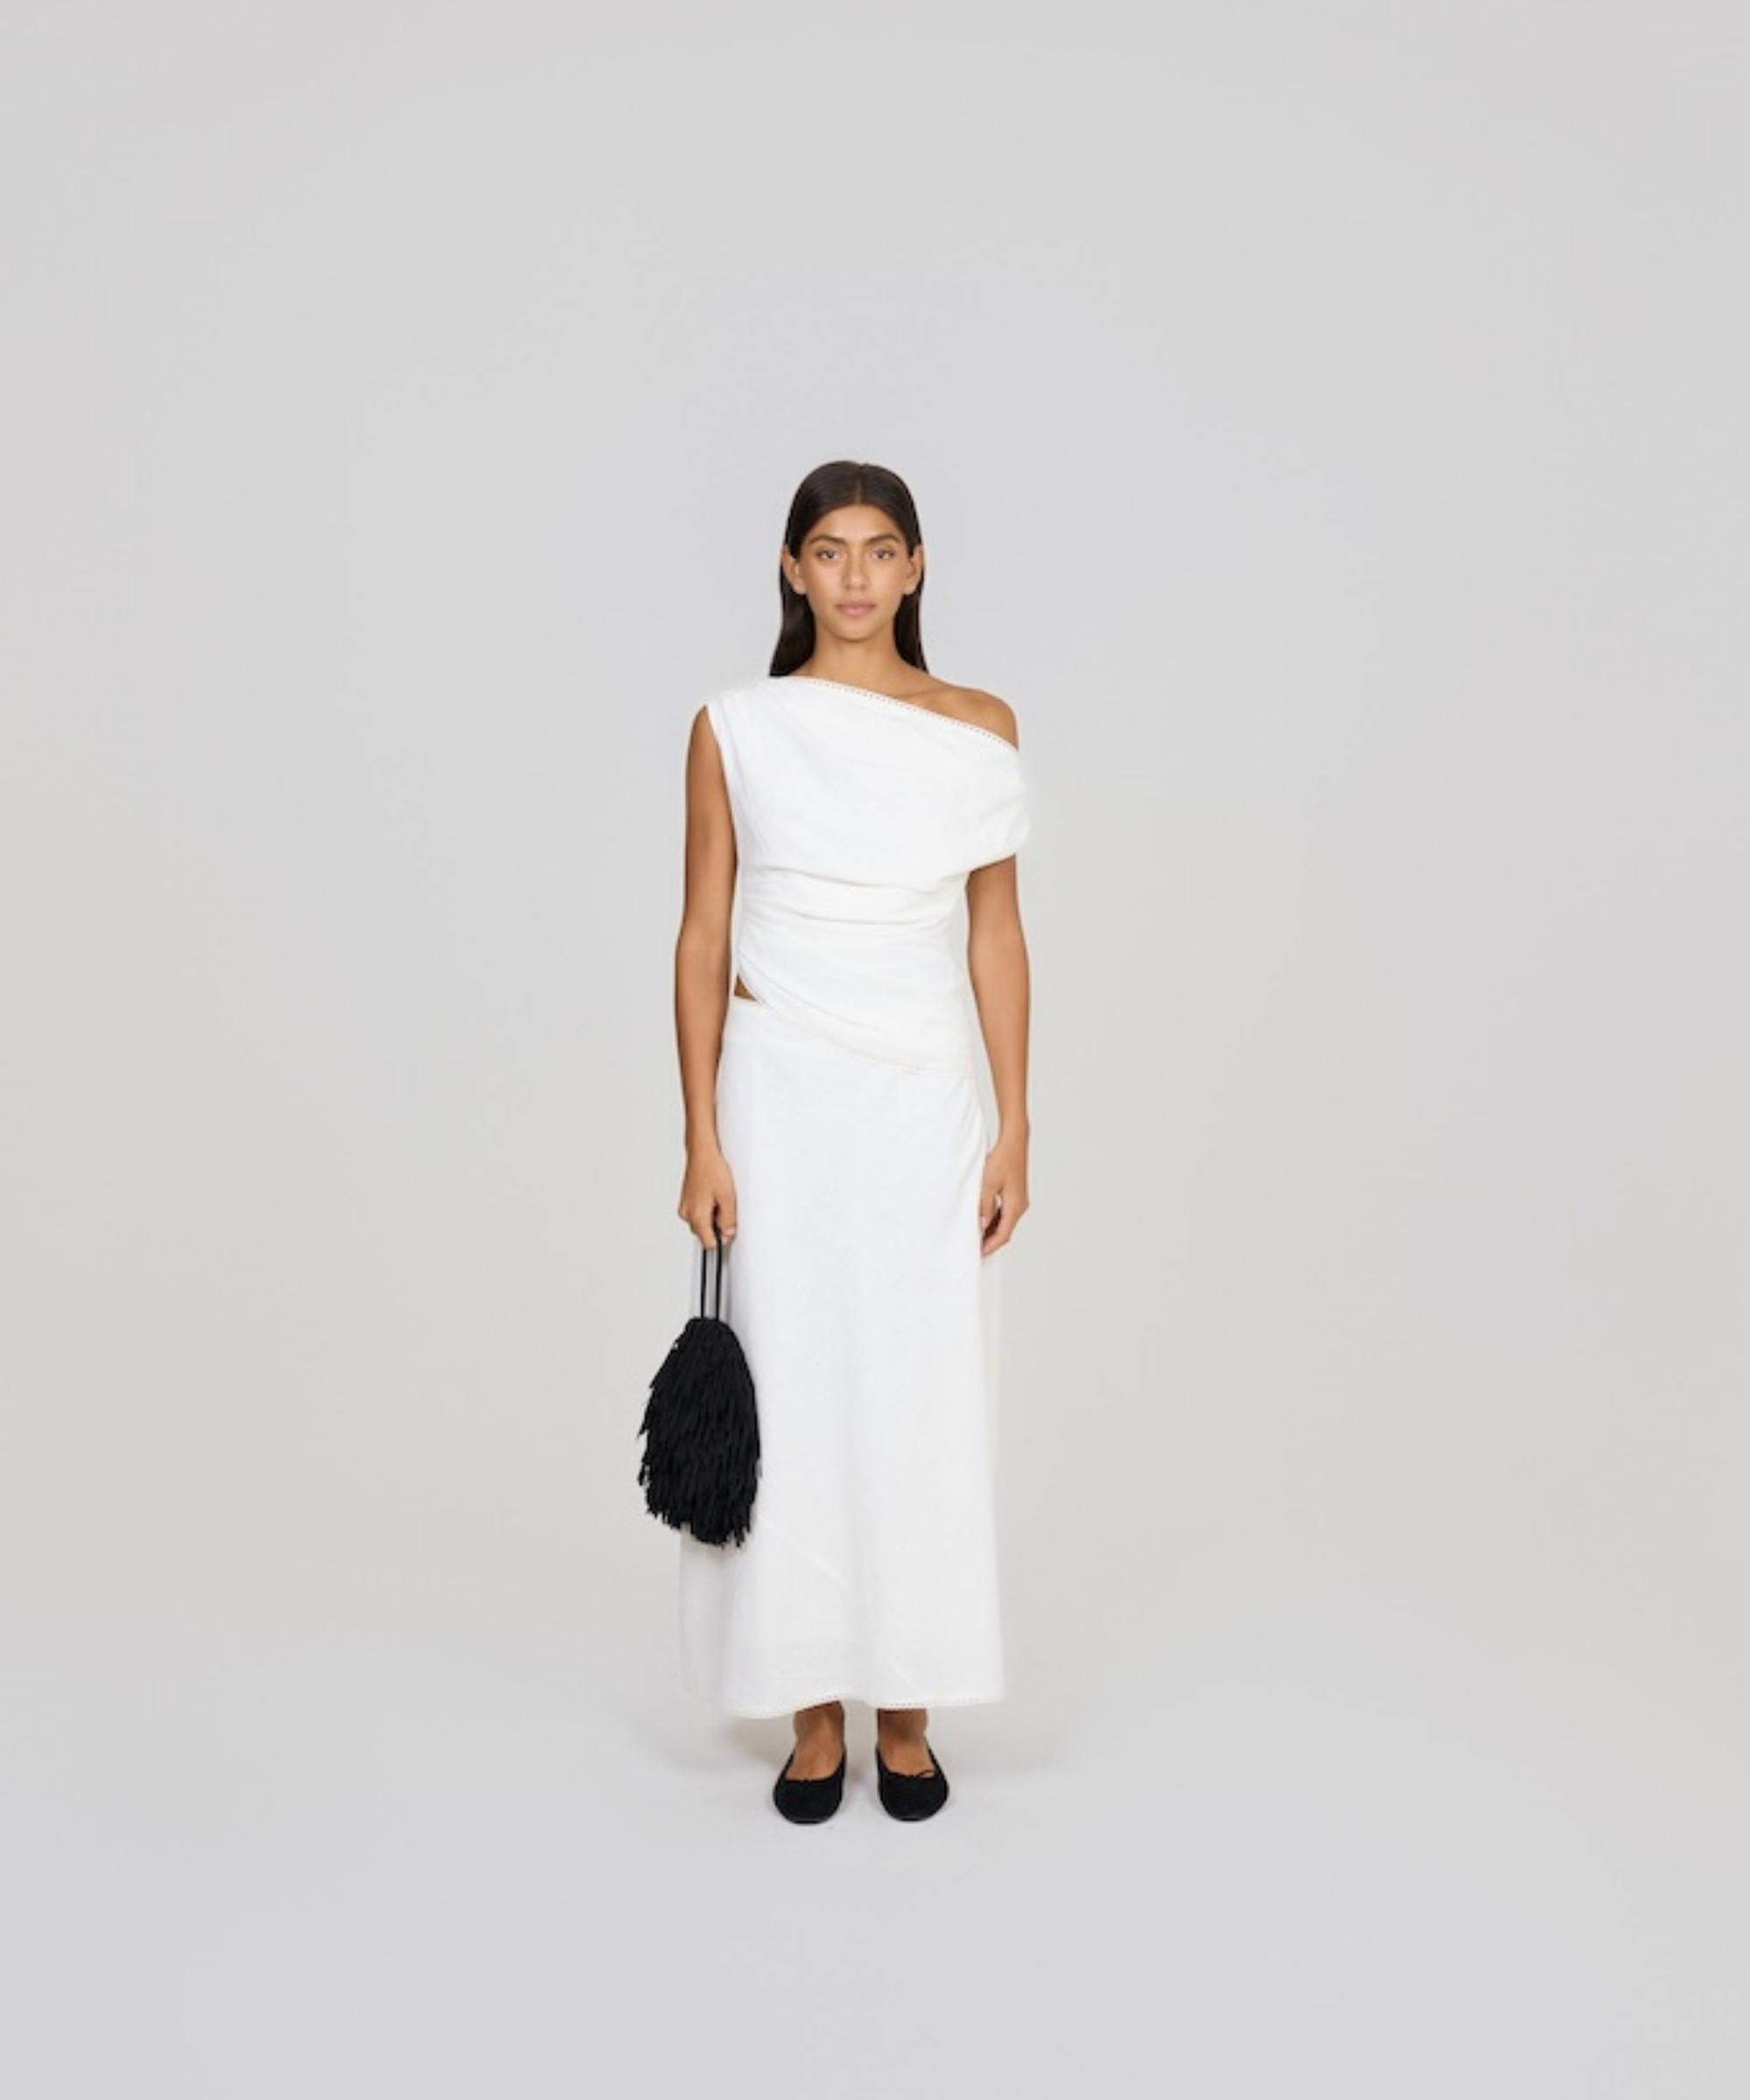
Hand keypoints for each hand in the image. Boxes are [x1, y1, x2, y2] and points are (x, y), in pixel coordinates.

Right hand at [679, 1144, 737, 1248]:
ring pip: (701, 1222)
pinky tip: (713, 1194)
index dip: (722, 1239)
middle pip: (704, 1233)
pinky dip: (706, 1208)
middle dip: (716, 1225)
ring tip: (719, 1197)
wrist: (701, 1153)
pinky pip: (698, 1212)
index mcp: (696, 1216)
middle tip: (725, 1207)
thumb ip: (729, 1220)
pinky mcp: (686, 1200)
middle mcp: (687, 1213)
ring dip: (711, 1216)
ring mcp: (685, 1206)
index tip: (729, 1233)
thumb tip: (729, 1232)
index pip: (709, 1243)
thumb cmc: (711, 1169)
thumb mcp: (728, 1197)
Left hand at [978, 1133, 1028, 1255]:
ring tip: (976, 1237)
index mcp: (1015, 1207)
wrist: (1014, 1142)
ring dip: (992, 1230)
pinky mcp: (1015, 1195)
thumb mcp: (988, 1185)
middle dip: (990, 1241)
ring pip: (1005, 1222)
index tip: (978, 1253)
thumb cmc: (1002, 1160)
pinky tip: (983, 1221)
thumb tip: (982, 1225)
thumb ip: (985, 1207)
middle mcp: (1020, 1206)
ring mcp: (1019, 1201)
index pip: (1003, 1234)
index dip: (990, 1246)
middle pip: (1005, 1231)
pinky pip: (1005, 1213)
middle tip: (975, 1248)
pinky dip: (994, 1220)